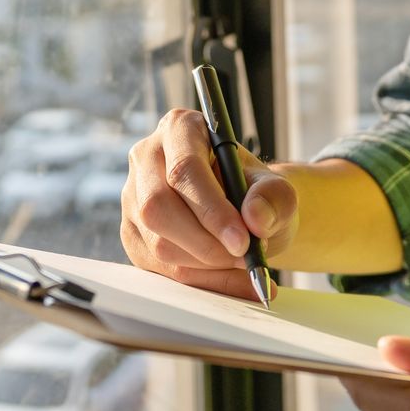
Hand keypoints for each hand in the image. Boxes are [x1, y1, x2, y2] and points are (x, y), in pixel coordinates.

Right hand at [120, 108, 296, 298]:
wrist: (246, 213)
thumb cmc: (255, 193)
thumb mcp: (276, 188)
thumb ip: (274, 197)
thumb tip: (254, 218)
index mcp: (180, 129)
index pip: (184, 170)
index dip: (212, 209)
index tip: (243, 240)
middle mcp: (147, 158)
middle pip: (158, 207)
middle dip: (206, 243)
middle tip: (245, 258)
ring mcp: (133, 198)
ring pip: (158, 243)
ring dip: (206, 265)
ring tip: (242, 264)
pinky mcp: (134, 235)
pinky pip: (160, 269)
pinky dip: (200, 281)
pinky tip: (228, 276)